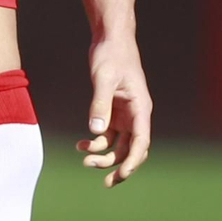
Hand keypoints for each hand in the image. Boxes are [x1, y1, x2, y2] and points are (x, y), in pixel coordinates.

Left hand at [79, 38, 151, 186]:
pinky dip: (95, 142)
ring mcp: (126, 115)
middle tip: (104, 181)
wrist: (110, 38)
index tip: (122, 176)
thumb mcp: (103, 78)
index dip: (134, 161)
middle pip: (132, 149)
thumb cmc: (111, 55)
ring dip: (104, 156)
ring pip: (119, 146)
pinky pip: (108, 135)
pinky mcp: (114, 111)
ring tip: (83, 159)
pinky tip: (80, 144)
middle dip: (119, 167)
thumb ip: (100, 104)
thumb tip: (95, 132)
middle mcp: (136, 115)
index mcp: (140, 108)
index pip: (141, 142)